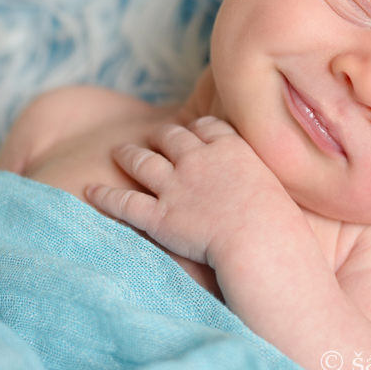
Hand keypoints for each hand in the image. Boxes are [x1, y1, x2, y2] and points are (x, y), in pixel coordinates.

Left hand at [85, 116, 296, 266]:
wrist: (259, 241)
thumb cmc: (279, 223)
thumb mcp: (277, 188)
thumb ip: (260, 180)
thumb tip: (262, 189)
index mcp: (230, 148)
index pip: (207, 128)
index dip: (196, 129)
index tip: (192, 131)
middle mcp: (198, 160)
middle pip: (172, 137)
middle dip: (161, 135)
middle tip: (154, 136)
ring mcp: (175, 186)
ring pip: (143, 162)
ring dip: (129, 155)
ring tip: (119, 152)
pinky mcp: (158, 216)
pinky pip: (124, 202)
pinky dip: (105, 196)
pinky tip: (91, 191)